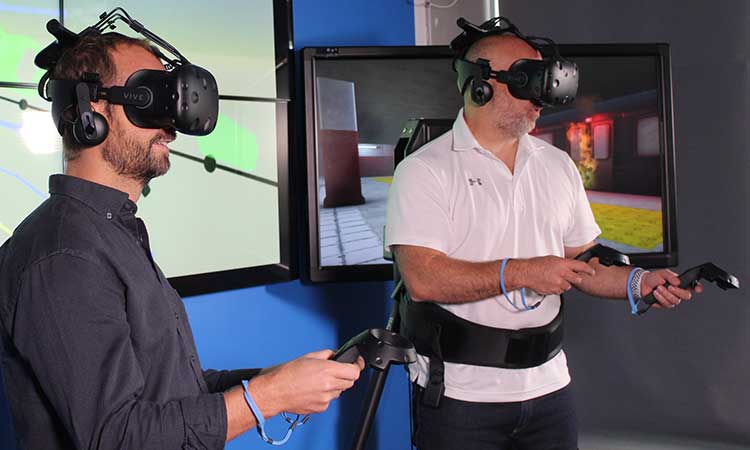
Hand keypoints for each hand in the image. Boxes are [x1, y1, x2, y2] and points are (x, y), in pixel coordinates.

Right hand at [248, 349, 363, 416]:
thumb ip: (327, 355)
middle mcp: (328, 385)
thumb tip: (336, 355)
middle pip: (350, 382)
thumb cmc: (287, 374)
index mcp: (327, 370)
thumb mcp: (309, 356)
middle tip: (337, 371)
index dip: (357, 366)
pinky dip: (326, 394)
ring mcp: (325, 398)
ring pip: (340, 391)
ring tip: (319, 381)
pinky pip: (330, 400)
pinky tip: (313, 390)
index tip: (356, 363)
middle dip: (346, 375)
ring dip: (335, 385)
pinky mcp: (321, 408)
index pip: (354, 371)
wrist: (274, 392)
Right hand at [515, 256, 595, 294]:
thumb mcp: (552, 259)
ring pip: (568, 286)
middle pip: (577, 279)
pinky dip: (557, 289)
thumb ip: (563, 264)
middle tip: (569, 277)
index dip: (588, 270)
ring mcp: (559, 283)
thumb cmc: (537, 265)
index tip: (592, 272)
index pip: (581, 266)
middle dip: (575, 279)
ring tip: (555, 279)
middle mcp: (563, 274)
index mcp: (563, 264)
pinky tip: (550, 283)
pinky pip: (559, 291)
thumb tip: (569, 266)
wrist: (527, 273)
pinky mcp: (554, 290)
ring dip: (564, 284)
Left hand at [641, 269, 703, 308]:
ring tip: (658, 288)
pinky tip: (656, 293)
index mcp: (681, 283)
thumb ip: (670, 276)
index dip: (698, 288)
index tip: (698, 289)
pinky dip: (660, 298)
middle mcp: (679, 292)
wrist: (643, 284)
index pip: (693, 286)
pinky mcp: (666, 304)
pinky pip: (666, 304)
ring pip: (675, 300)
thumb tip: (677, 282)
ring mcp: (673, 299)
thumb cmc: (655, 278)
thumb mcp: (662, 273)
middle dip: (678, 291)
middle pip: (686, 296)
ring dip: (666, 294)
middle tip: (669, 287)